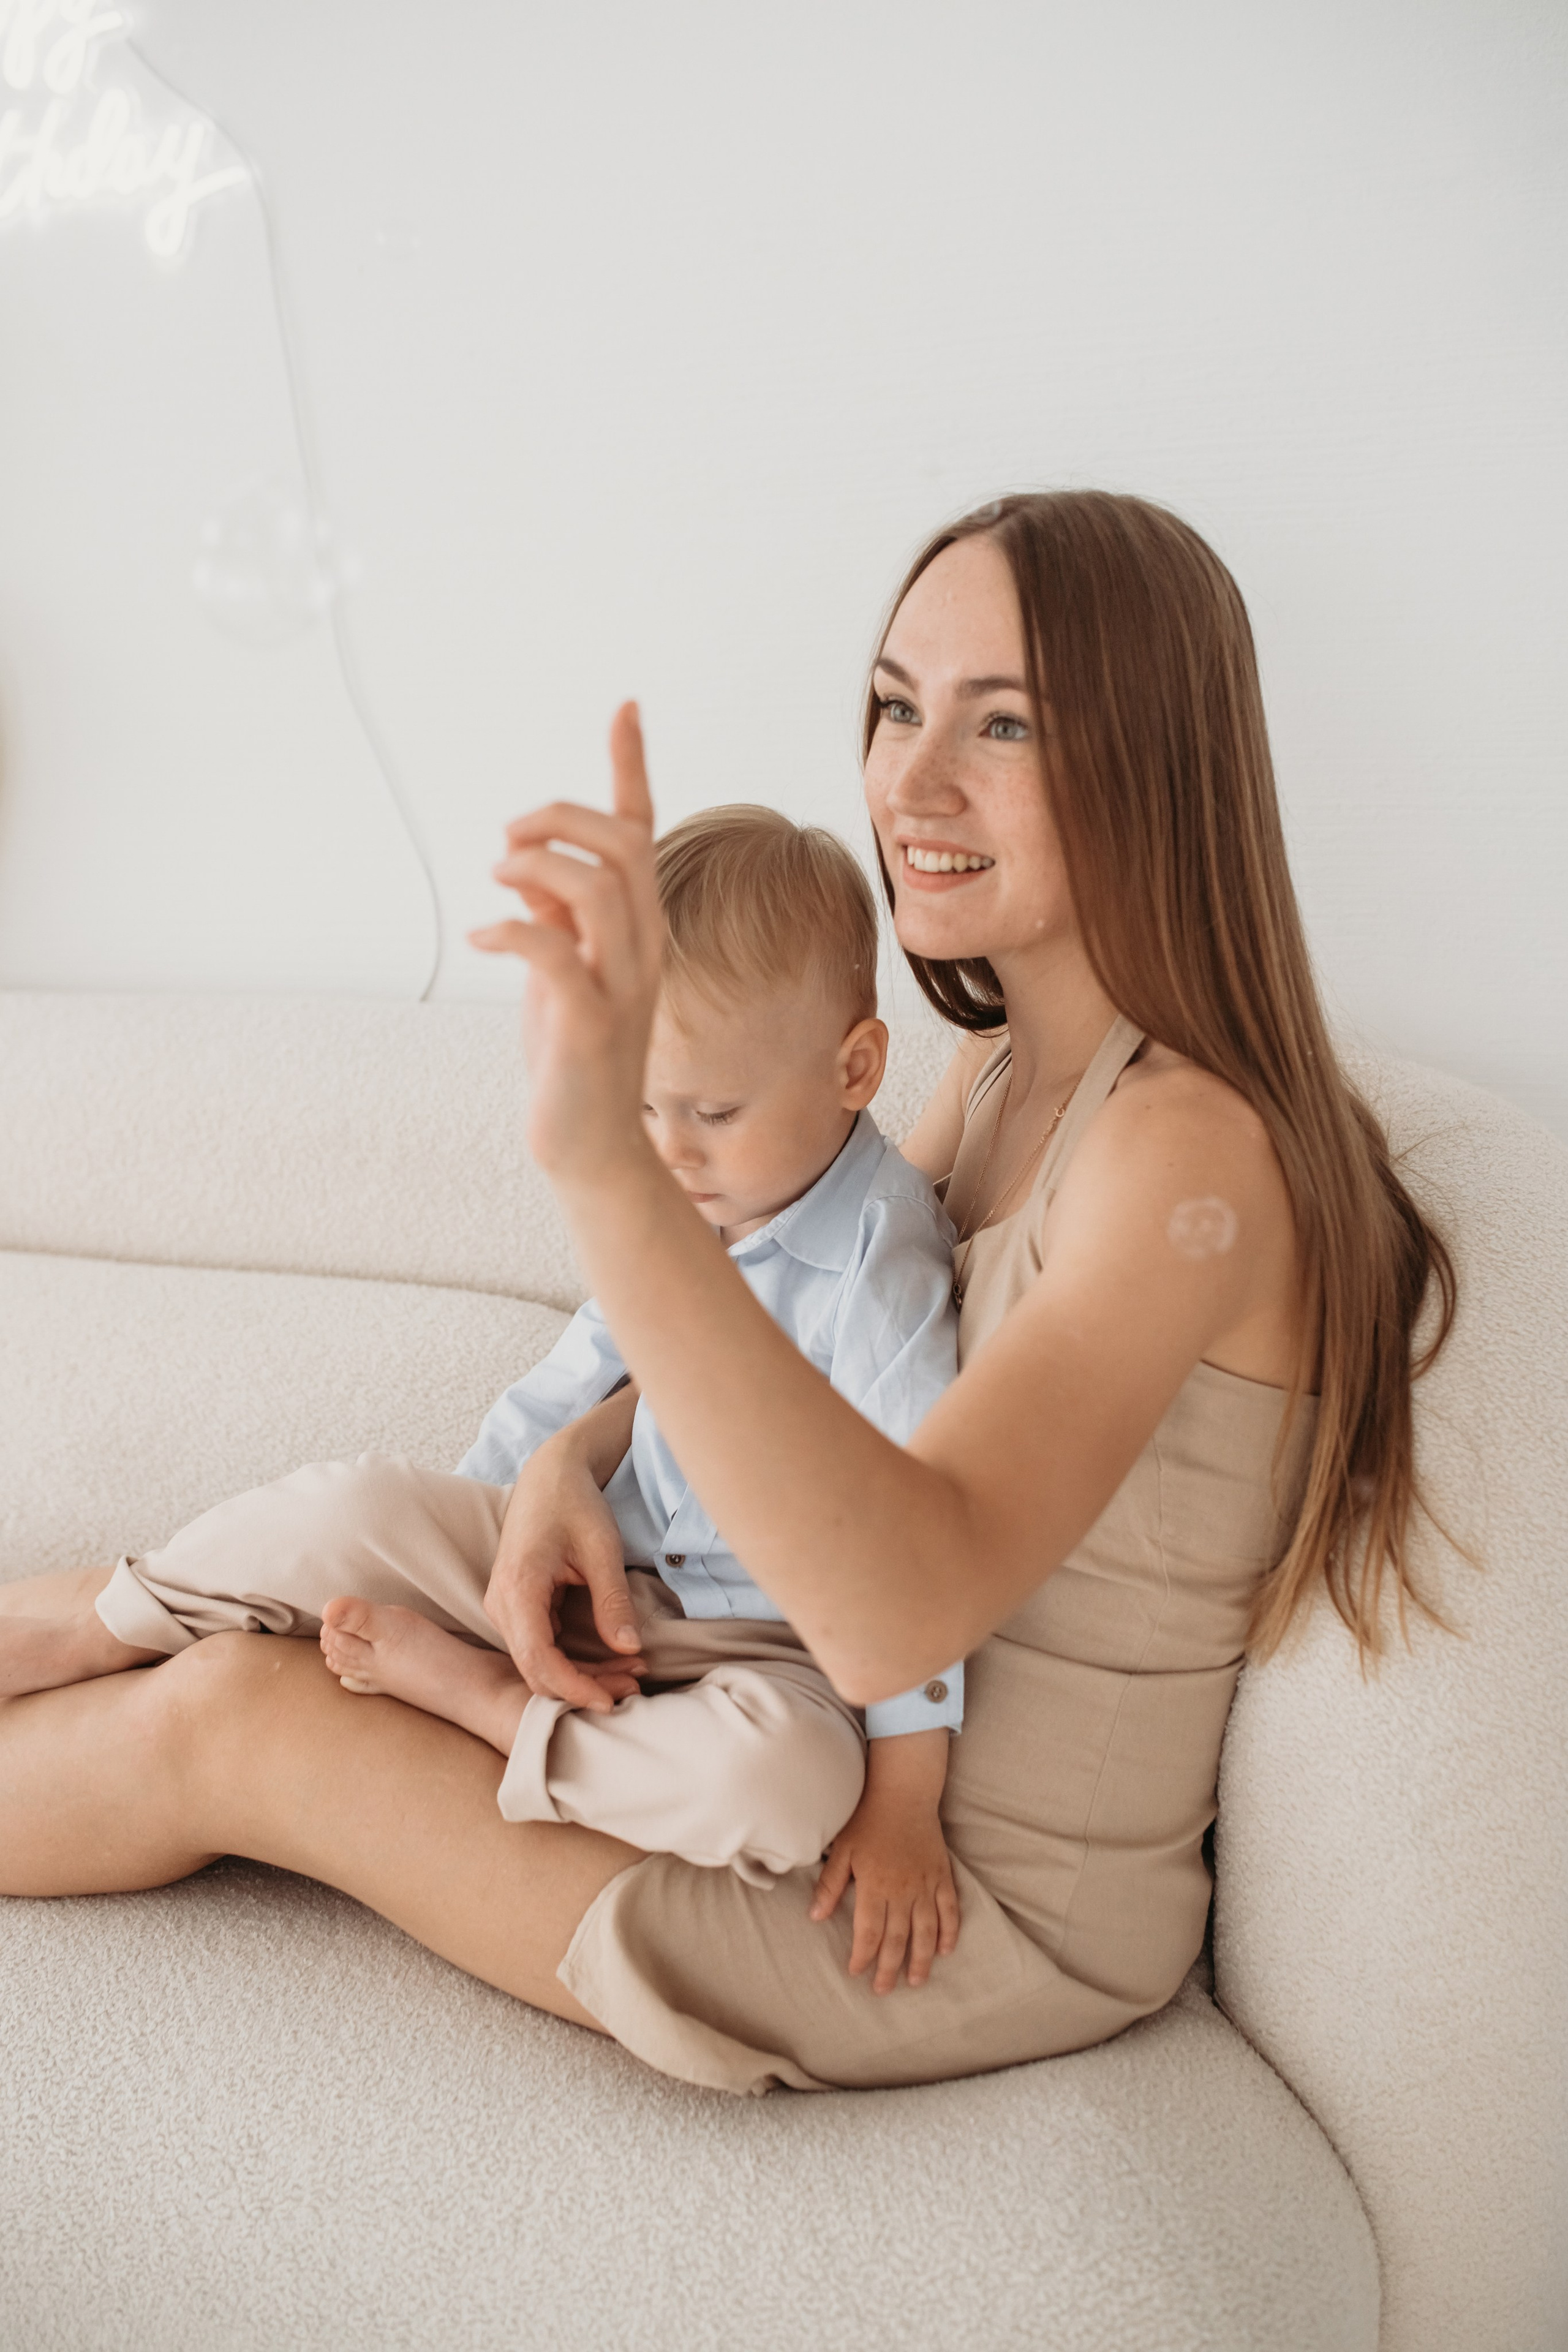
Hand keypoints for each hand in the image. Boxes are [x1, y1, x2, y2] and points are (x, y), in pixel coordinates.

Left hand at [470, 702, 665, 1184]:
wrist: (588, 1142)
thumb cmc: (571, 1056)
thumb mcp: (563, 969)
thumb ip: (556, 915)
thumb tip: (528, 865)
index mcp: (638, 926)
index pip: (643, 829)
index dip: (632, 766)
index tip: (625, 706)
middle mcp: (642, 946)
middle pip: (622, 844)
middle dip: (560, 819)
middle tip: (508, 838)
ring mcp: (621, 985)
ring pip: (595, 889)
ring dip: (534, 867)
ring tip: (496, 881)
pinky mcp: (590, 1024)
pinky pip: (555, 953)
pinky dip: (510, 930)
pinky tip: (482, 938)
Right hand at [483, 1422, 647, 1713]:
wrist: (550, 1475)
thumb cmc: (574, 1504)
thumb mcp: (602, 1549)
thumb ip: (613, 1601)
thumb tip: (630, 1649)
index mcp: (517, 1589)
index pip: (538, 1660)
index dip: (574, 1689)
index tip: (611, 1700)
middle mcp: (501, 1604)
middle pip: (536, 1670)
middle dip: (583, 1688)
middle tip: (633, 1688)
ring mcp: (504, 1607)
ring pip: (538, 1663)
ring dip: (581, 1677)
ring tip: (631, 1675)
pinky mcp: (516, 1608)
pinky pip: (540, 1647)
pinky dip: (573, 1660)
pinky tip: (612, 1659)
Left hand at [810, 1745, 961, 1993]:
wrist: (904, 1792)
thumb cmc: (867, 1819)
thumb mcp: (842, 1849)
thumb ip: (830, 1885)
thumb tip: (814, 1917)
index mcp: (875, 1885)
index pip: (869, 1932)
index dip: (863, 1956)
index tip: (855, 1971)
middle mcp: (903, 1890)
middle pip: (897, 1939)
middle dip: (889, 1968)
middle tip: (883, 1990)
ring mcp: (926, 1884)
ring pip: (926, 1931)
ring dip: (921, 1959)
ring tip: (915, 1981)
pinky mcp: (942, 1876)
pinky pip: (950, 1910)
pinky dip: (949, 1931)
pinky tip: (945, 1950)